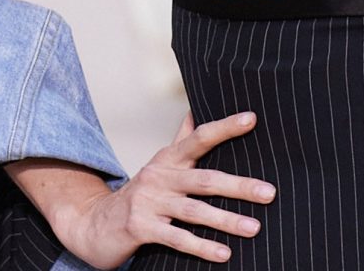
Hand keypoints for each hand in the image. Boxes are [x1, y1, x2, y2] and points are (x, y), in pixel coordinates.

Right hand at [41, 111, 273, 267]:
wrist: (93, 224)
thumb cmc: (139, 194)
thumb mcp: (159, 164)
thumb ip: (180, 140)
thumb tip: (196, 110)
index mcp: (168, 159)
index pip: (199, 138)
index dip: (225, 127)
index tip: (252, 119)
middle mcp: (159, 177)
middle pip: (205, 179)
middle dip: (239, 186)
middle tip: (270, 193)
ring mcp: (149, 202)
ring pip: (194, 211)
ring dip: (226, 220)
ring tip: (254, 227)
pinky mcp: (141, 228)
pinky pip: (177, 237)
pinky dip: (201, 246)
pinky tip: (223, 253)